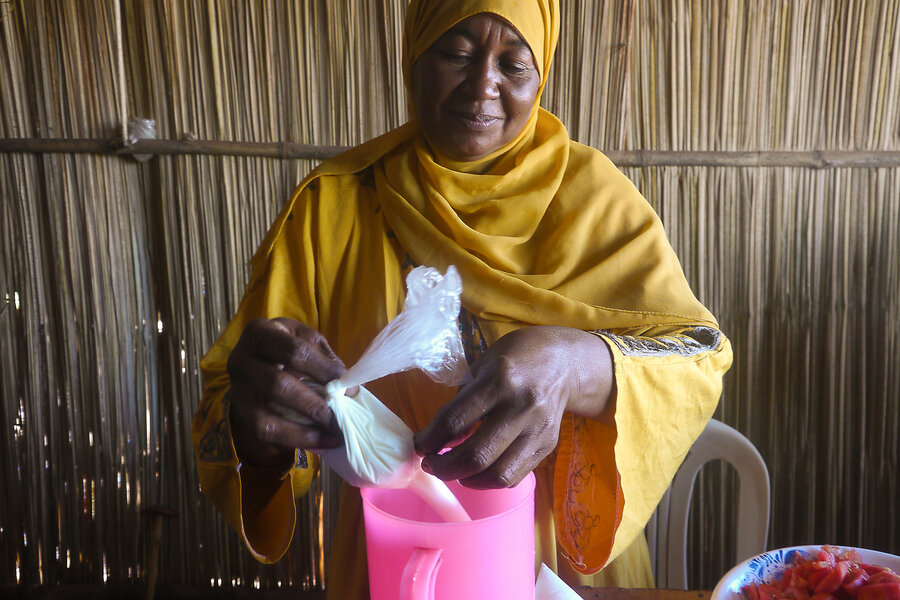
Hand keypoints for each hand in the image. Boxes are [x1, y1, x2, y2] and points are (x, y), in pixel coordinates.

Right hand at [226, 317, 348, 467]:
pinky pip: (264, 432)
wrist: (253, 362)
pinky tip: (319, 440)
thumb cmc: (286, 347)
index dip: (324, 371)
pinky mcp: (239, 413)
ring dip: (304, 428)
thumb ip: (324, 358)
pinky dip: (295, 439)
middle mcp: (240, 360)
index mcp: (260, 332)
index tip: (349, 388)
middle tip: (338, 417)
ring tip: (332, 434)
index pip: (294, 352)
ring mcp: (236, 389)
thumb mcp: (305, 340)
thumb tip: (347, 388)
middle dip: (312, 404)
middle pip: (277, 384)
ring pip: (266, 415)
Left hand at [413, 326, 614, 488]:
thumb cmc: (517, 357)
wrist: (566, 363)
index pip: (455, 421)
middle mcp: (521, 407)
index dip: (430, 439)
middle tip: (430, 465)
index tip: (419, 446)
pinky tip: (478, 471)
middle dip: (444, 468)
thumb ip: (462, 400)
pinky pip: (514, 476)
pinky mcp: (547, 445)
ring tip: (454, 472)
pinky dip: (490, 480)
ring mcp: (538, 430)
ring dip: (467, 480)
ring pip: (498, 474)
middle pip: (476, 455)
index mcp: (500, 380)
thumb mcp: (483, 364)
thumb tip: (439, 437)